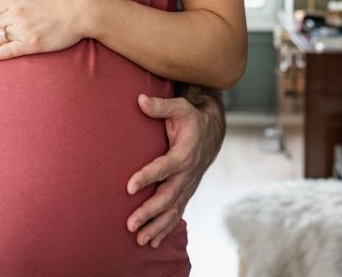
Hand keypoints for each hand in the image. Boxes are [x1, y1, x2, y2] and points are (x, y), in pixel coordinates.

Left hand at [125, 91, 224, 246]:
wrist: (211, 132)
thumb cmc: (191, 118)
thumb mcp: (180, 107)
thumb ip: (161, 106)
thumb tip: (139, 99)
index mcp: (184, 153)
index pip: (164, 168)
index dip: (147, 177)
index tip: (129, 187)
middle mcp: (187, 174)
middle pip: (167, 197)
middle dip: (149, 212)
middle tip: (130, 224)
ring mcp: (187, 186)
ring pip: (172, 210)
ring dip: (156, 226)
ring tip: (138, 240)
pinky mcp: (186, 192)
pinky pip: (176, 213)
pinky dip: (165, 229)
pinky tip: (151, 242)